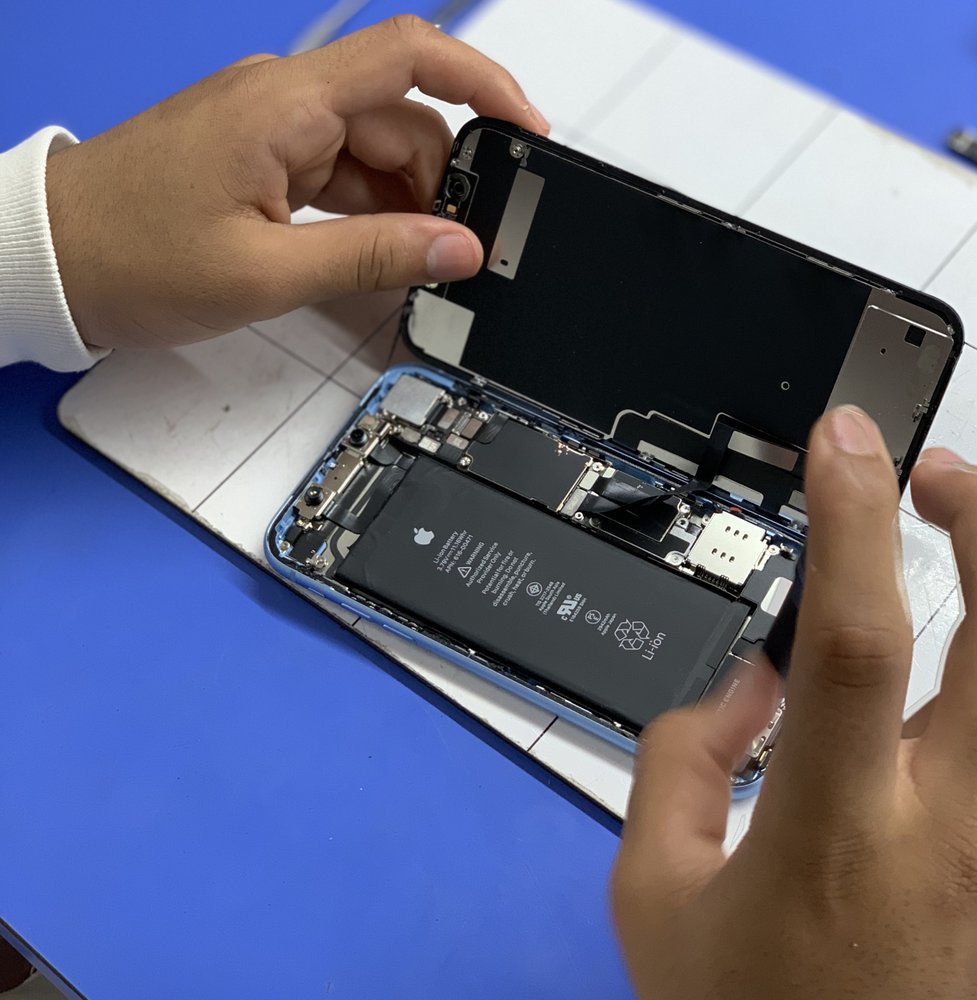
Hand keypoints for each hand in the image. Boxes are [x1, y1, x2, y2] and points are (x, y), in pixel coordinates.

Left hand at [44, 16, 546, 348]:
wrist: (53, 259)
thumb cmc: (132, 254)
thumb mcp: (268, 271)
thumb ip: (374, 257)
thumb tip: (456, 249)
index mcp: (285, 105)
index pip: (411, 57)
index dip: (484, 83)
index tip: (527, 128)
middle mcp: (285, 102)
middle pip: (402, 121)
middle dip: (441, 185)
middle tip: (458, 252)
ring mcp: (274, 129)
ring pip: (374, 153)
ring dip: (404, 207)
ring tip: (409, 267)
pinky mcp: (264, 159)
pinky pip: (340, 175)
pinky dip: (368, 214)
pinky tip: (375, 255)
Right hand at [612, 405, 976, 999]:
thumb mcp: (655, 893)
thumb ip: (677, 758)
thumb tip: (747, 681)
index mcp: (838, 831)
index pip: (863, 642)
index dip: (857, 521)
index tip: (844, 442)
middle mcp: (954, 833)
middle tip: (931, 479)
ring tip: (952, 533)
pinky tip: (959, 649)